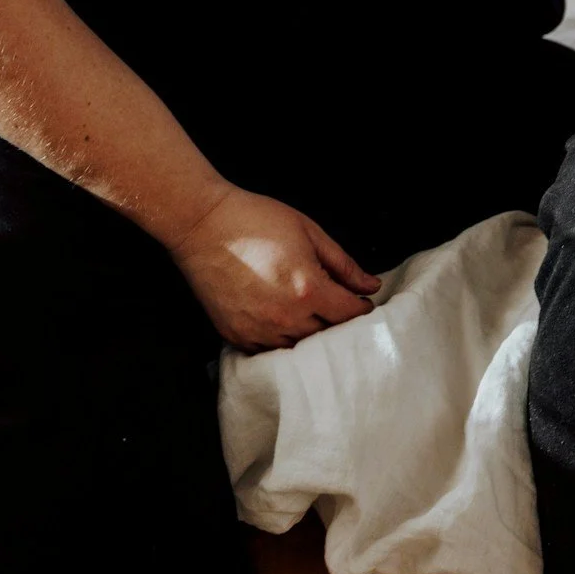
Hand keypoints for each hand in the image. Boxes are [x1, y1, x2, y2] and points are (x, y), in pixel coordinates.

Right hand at [167, 184, 379, 352]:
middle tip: (341, 311)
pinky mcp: (237, 337)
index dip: (362, 309)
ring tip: (314, 318)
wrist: (204, 226)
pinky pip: (269, 352)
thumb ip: (343, 263)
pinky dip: (282, 342)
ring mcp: (259, 332)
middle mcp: (286, 318)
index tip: (364, 303)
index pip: (349, 315)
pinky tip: (285, 325)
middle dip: (339, 325)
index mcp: (308, 289)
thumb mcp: (309, 232)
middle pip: (327, 337)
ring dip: (311, 338)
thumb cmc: (258, 220)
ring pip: (299, 350)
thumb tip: (370, 286)